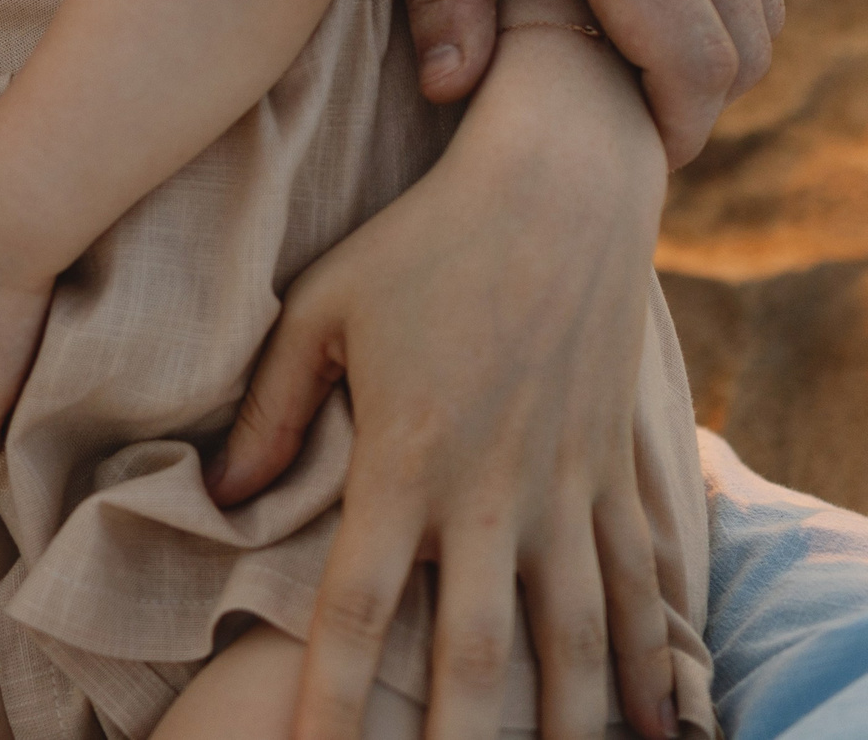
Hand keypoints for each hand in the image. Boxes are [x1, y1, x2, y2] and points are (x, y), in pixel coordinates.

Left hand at [206, 29, 679, 739]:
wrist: (562, 183)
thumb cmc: (421, 239)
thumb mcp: (320, 308)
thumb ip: (269, 410)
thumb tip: (215, 499)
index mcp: (404, 459)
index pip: (351, 608)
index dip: (327, 698)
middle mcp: (493, 491)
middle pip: (469, 656)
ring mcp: (568, 487)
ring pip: (570, 643)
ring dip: (558, 725)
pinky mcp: (621, 471)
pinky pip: (641, 590)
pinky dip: (650, 667)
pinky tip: (651, 732)